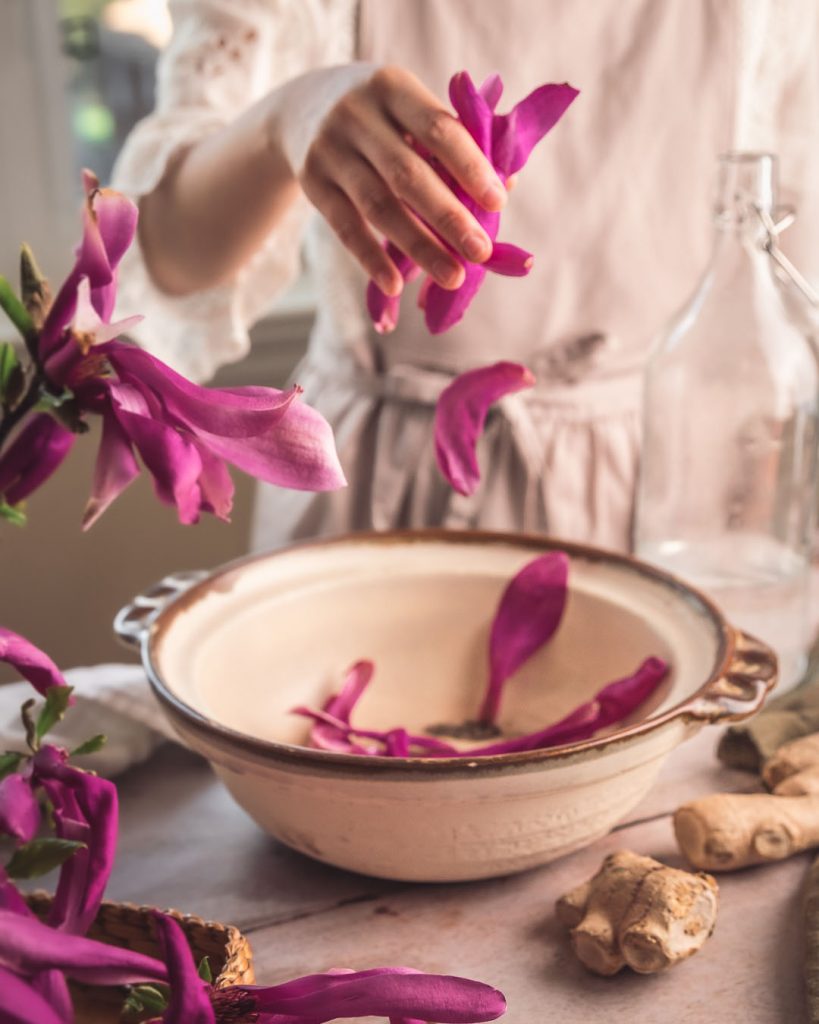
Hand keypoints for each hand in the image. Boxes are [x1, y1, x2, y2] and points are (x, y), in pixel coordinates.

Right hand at [272, 64, 506, 295]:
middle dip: (449, 217)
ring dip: (419, 247)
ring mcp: (330, 148)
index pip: (439, 128)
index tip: (499, 203)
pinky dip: (371, 259)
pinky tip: (395, 286)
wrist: (302, 108)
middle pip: (408, 174)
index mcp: (393, 87)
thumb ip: (456, 144)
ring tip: (452, 277)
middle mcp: (357, 114)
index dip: (471, 167)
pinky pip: (345, 227)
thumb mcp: (411, 112)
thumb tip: (508, 186)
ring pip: (379, 206)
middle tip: (481, 253)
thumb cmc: (383, 118)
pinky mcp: (312, 181)